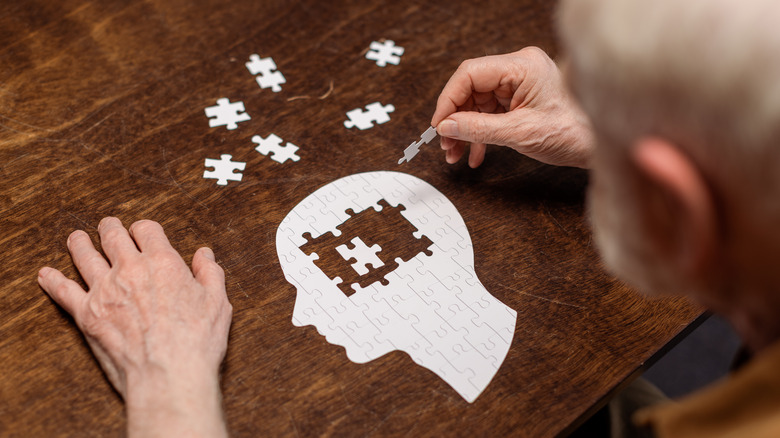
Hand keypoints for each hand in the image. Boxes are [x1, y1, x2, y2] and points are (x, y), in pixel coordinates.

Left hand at [38, 217, 231, 437]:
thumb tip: (204, 255)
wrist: (168, 374)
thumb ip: (210, 273)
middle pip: (112, 236)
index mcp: (163, 262)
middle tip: (107, 225)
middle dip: (110, 228)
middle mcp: (130, 270)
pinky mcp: (87, 314)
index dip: (144, 228)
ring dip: (80, 244)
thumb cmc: (196, 341)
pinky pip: (63, 291)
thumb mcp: (217, 302)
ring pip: (84, 256)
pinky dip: (52, 280)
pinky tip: (46, 275)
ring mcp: (104, 291)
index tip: (143, 232)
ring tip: (77, 239)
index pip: (146, 230)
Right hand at [431, 47, 594, 167]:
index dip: (449, 100)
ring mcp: (521, 84)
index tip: (439, 125)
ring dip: (465, 130)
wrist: (599, 145)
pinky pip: (491, 113)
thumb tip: (447, 127)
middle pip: (471, 89)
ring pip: (478, 104)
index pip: (470, 74)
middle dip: (456, 119)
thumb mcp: (519, 133)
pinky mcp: (522, 100)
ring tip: (456, 153)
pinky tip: (475, 153)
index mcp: (522, 66)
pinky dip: (480, 133)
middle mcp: (520, 70)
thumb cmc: (574, 133)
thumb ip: (478, 129)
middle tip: (446, 144)